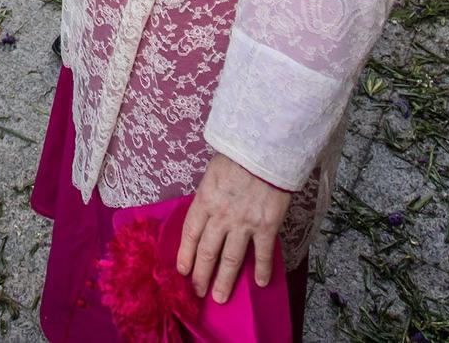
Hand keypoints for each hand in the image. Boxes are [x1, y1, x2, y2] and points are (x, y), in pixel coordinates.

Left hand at [177, 152, 288, 303]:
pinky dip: (262, 270)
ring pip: (231, 259)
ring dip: (225, 281)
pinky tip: (260, 283)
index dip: (185, 255)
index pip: (190, 234)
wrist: (265, 151)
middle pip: (207, 252)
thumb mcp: (212, 175)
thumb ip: (208, 197)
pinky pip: (262, 253)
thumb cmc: (237, 157)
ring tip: (220, 297)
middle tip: (198, 292)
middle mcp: (221, 217)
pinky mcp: (266, 226)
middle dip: (201, 275)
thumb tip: (205, 215)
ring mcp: (244, 223)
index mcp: (204, 201)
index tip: (182, 272)